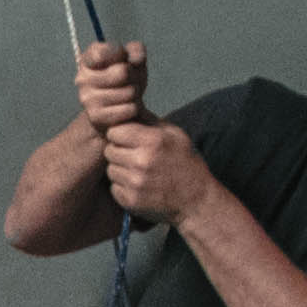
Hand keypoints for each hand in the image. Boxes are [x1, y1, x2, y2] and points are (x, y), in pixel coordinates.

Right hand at [70, 37, 151, 136]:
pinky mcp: (96, 117)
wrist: (116, 110)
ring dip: (135, 94)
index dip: (118, 53)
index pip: (101, 53)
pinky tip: (125, 108)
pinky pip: (129, 109)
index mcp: (88, 60)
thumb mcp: (132, 61)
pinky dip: (134, 108)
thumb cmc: (125, 80)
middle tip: (130, 81)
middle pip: (123, 72)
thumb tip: (136, 59)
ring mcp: (87, 99)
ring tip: (128, 95)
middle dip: (134, 77)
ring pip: (129, 92)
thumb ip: (136, 51)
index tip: (122, 58)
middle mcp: (82, 78)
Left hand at [97, 110, 212, 220]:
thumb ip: (149, 120)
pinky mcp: (130, 200)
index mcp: (152, 141)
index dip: (121, 134)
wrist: (197, 200)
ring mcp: (135, 183)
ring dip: (120, 169)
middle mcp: (141, 162)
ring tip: (139, 171)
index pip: (114, 131)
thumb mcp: (174, 134)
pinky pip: (114, 187)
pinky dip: (123, 186)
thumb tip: (128, 105)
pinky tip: (140, 185)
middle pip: (109, 151)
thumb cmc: (186, 163)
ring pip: (110, 169)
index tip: (129, 139)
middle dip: (119, 152)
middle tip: (135, 156)